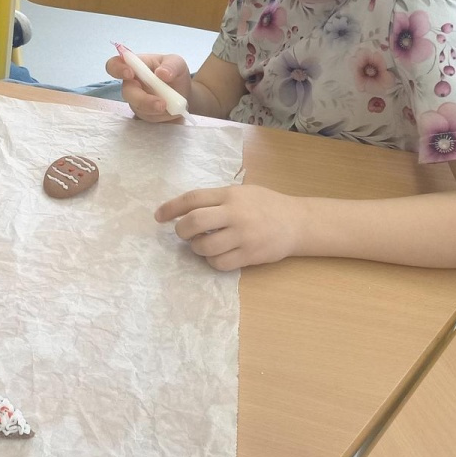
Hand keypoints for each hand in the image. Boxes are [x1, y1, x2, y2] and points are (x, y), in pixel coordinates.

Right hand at [105, 52, 190, 121]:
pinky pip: (147, 117)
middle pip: (126, 92)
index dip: (117, 69)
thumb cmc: (174, 73)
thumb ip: (171, 65)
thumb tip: (161, 73)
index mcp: (135, 66)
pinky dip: (160, 116)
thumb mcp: (177, 63)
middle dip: (143, 99)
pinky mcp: (143, 114)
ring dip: (154, 109)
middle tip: (161, 104)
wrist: (184, 93)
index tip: (130, 73)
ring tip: (170, 107)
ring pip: (138, 107)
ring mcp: (136, 100)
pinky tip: (170, 111)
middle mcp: (131, 84)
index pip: (115, 65)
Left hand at [155, 184, 300, 270]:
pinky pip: (219, 263)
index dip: (171, 207)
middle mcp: (235, 213)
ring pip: (204, 246)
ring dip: (196, 248)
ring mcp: (243, 236)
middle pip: (194, 222)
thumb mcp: (241, 193)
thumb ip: (216, 199)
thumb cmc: (265, 205)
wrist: (297, 222)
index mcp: (230, 194)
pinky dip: (211, 261)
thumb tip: (184, 210)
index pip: (192, 198)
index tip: (158, 216)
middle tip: (182, 234)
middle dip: (181, 231)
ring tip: (201, 244)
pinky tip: (216, 255)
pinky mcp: (250, 255)